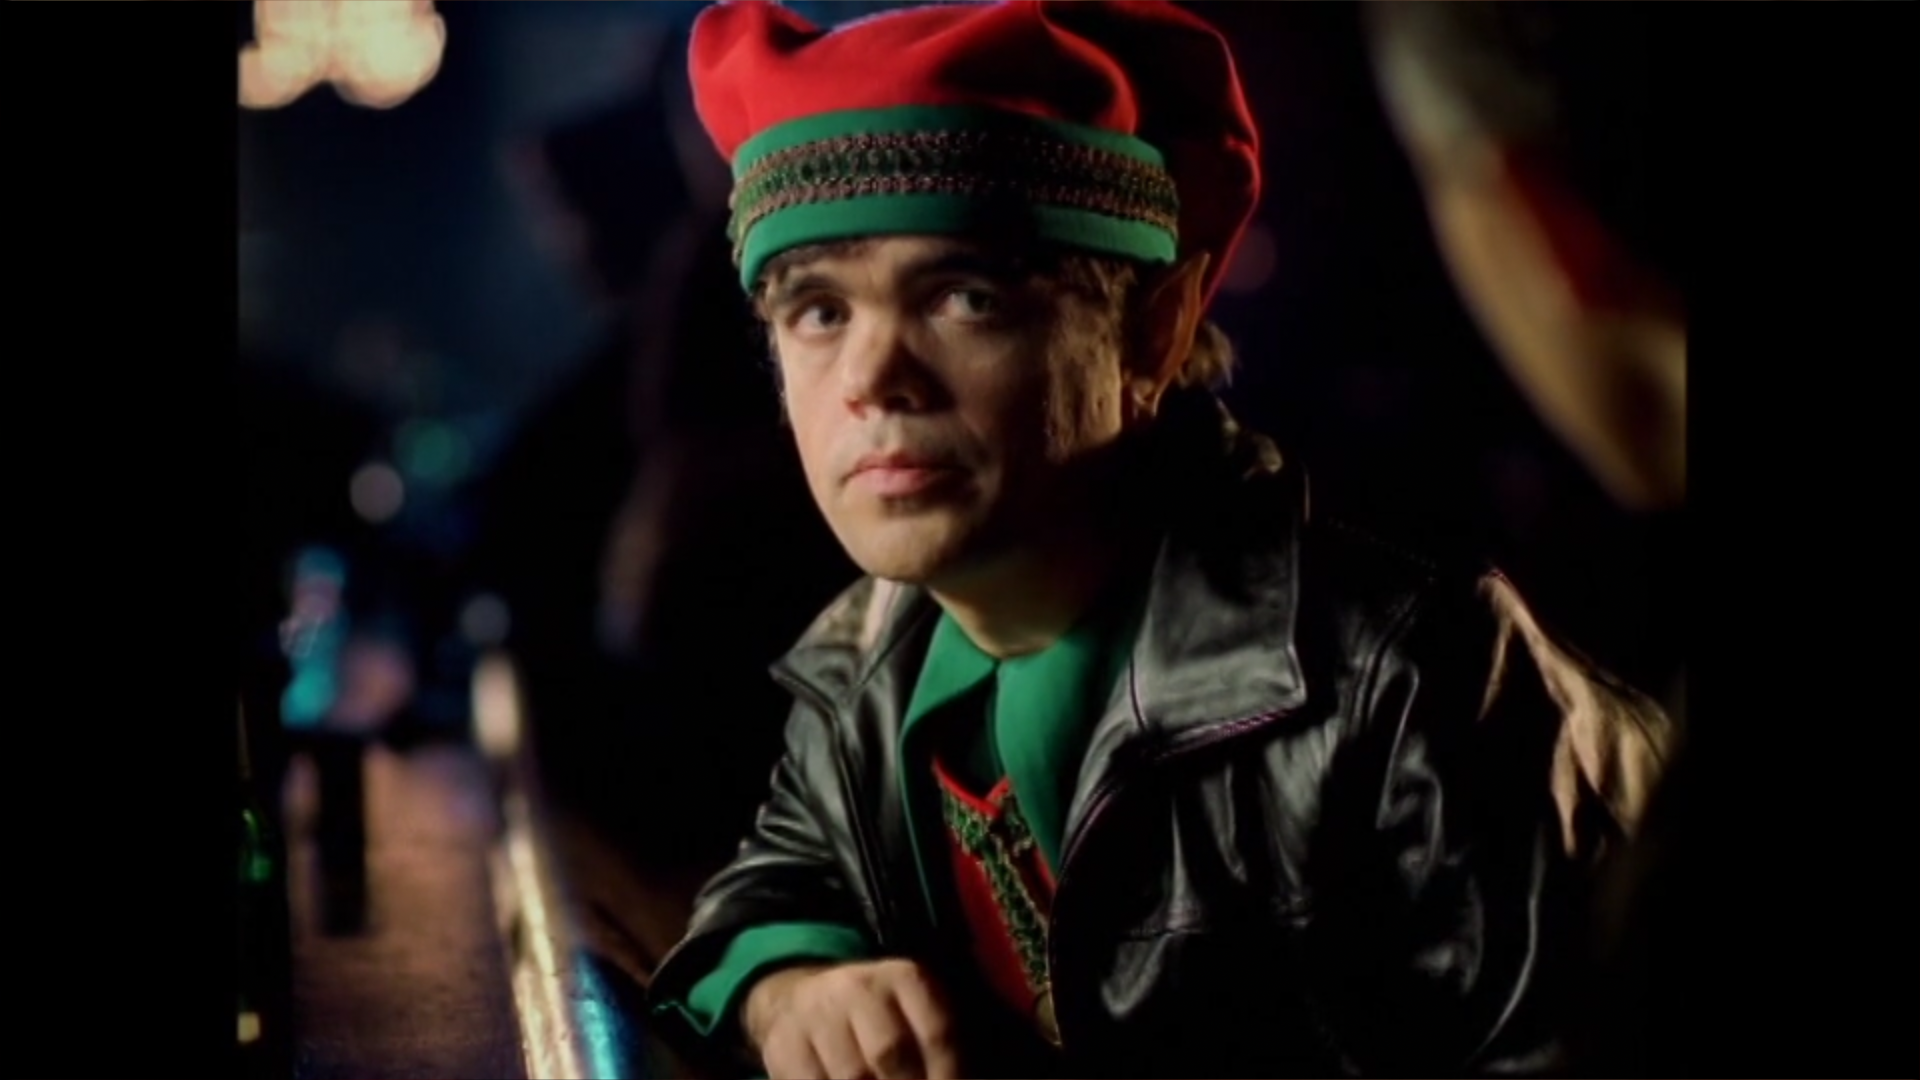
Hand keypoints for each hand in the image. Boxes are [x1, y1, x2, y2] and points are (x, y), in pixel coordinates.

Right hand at [742, 958, 961, 1078]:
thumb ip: (944, 1048)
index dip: (951, 1073)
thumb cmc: (878, 1016)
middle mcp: (857, 988)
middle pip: (890, 1052)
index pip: (938, 1031)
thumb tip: (973, 1076)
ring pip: (850, 1076)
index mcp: (904, 978)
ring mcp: (816, 1017)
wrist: (800, 997)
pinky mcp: (783, 1046)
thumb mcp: (916, 1012)